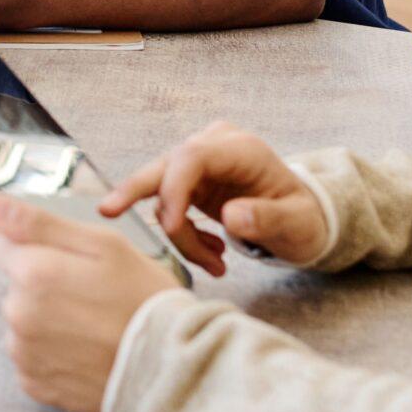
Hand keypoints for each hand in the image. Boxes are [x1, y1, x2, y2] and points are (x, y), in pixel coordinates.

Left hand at [0, 195, 178, 411]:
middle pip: (14, 284)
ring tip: (91, 326)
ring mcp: (25, 353)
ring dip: (46, 320)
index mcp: (32, 273)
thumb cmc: (144, 300)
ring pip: (22, 321)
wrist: (172, 369)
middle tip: (91, 293)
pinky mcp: (35, 384)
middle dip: (43, 283)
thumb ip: (40, 223)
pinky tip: (84, 351)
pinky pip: (31, 357)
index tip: (65, 258)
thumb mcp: (103, 245)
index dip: (32, 245)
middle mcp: (18, 314)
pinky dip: (52, 352)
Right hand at [99, 122, 328, 274]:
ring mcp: (201, 163)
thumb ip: (266, 219)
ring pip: (164, 191)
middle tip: (107, 211)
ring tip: (214, 264)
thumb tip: (232, 216)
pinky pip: (171, 205)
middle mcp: (215, 147)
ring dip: (179, 233)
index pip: (192, 157)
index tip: (172, 225)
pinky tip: (211, 252)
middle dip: (135, 190)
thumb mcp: (297, 223)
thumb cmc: (304, 218)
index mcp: (241, 149)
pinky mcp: (192, 181)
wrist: (304, 218)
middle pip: (165, 164)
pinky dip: (183, 233)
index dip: (173, 188)